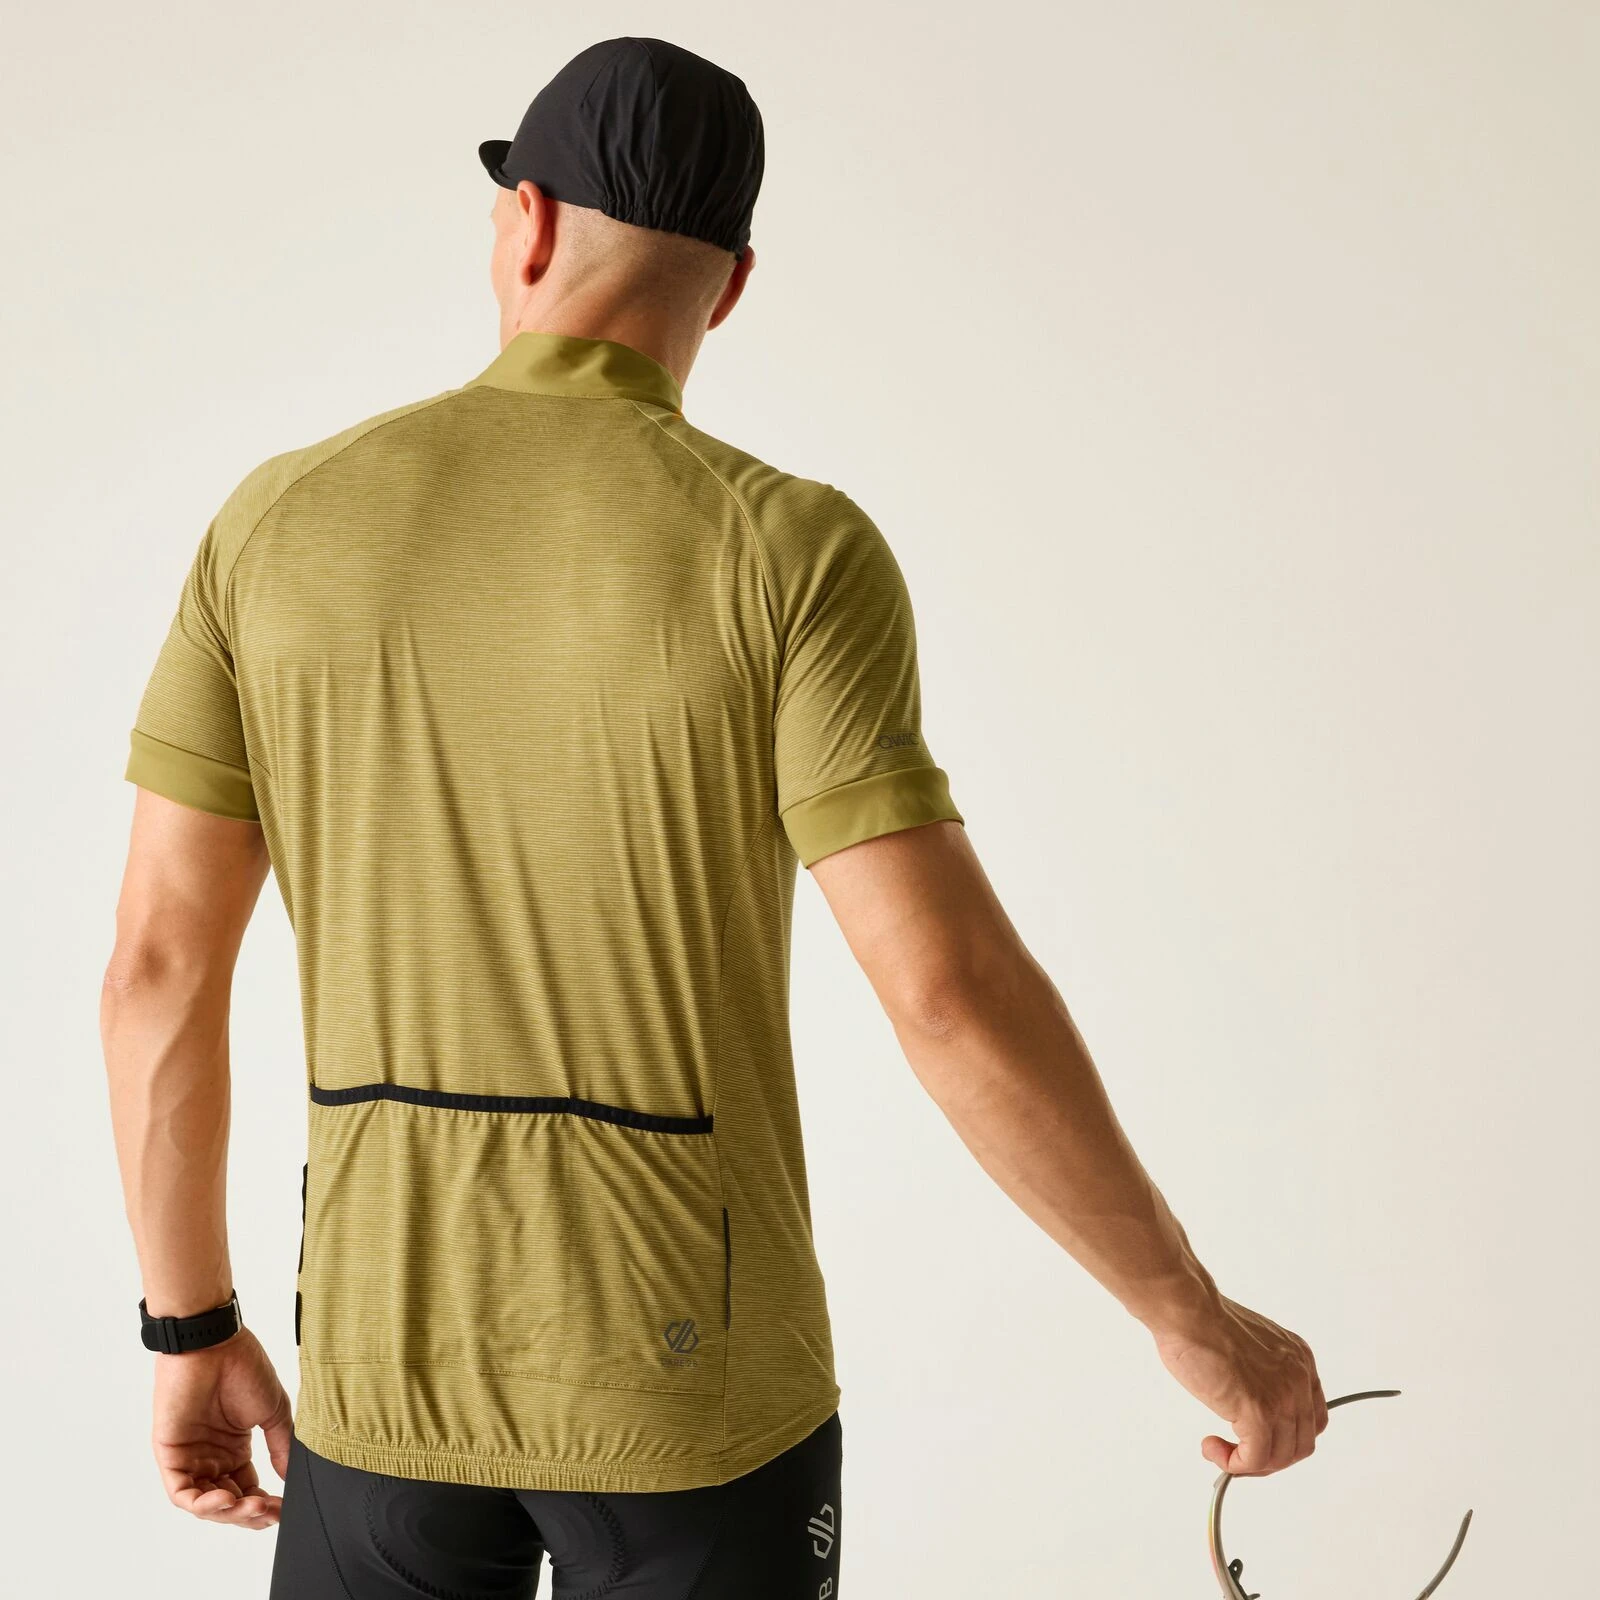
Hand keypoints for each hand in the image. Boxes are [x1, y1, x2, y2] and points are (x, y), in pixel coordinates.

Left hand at [151, 1325, 292, 1527]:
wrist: (215, 1345)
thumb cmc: (243, 1367)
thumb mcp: (272, 1410)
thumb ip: (281, 1446)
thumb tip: (292, 1478)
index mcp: (235, 1449)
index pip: (249, 1489)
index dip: (265, 1505)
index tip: (284, 1508)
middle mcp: (212, 1457)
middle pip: (229, 1503)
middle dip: (249, 1513)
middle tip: (269, 1512)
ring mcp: (190, 1458)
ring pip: (205, 1503)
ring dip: (228, 1512)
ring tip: (251, 1507)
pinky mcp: (170, 1456)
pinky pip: (182, 1493)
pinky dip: (202, 1503)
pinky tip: (226, 1499)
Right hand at [1152, 1293, 1327, 1474]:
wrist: (1188, 1311)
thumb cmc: (1203, 1322)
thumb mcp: (1251, 1347)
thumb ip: (1261, 1374)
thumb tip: (1248, 1404)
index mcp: (1300, 1361)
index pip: (1312, 1420)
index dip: (1285, 1438)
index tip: (1259, 1441)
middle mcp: (1298, 1380)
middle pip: (1300, 1444)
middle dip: (1268, 1457)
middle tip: (1237, 1454)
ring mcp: (1281, 1397)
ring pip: (1280, 1457)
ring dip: (1248, 1464)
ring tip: (1218, 1450)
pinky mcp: (1258, 1412)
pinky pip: (1255, 1459)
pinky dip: (1233, 1464)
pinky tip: (1212, 1448)